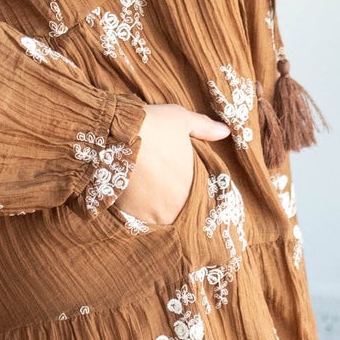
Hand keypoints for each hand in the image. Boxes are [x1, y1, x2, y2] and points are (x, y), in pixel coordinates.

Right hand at [115, 104, 231, 224]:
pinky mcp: (130, 215)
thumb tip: (224, 131)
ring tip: (148, 194)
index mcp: (193, 186)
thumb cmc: (152, 125)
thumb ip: (204, 128)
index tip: (183, 186)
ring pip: (159, 218)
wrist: (114, 134)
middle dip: (174, 204)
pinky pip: (138, 219)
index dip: (194, 195)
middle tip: (164, 191)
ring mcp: (152, 213)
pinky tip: (133, 197)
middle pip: (179, 212)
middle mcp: (176, 206)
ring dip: (156, 210)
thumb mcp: (181, 120)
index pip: (201, 201)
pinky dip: (137, 211)